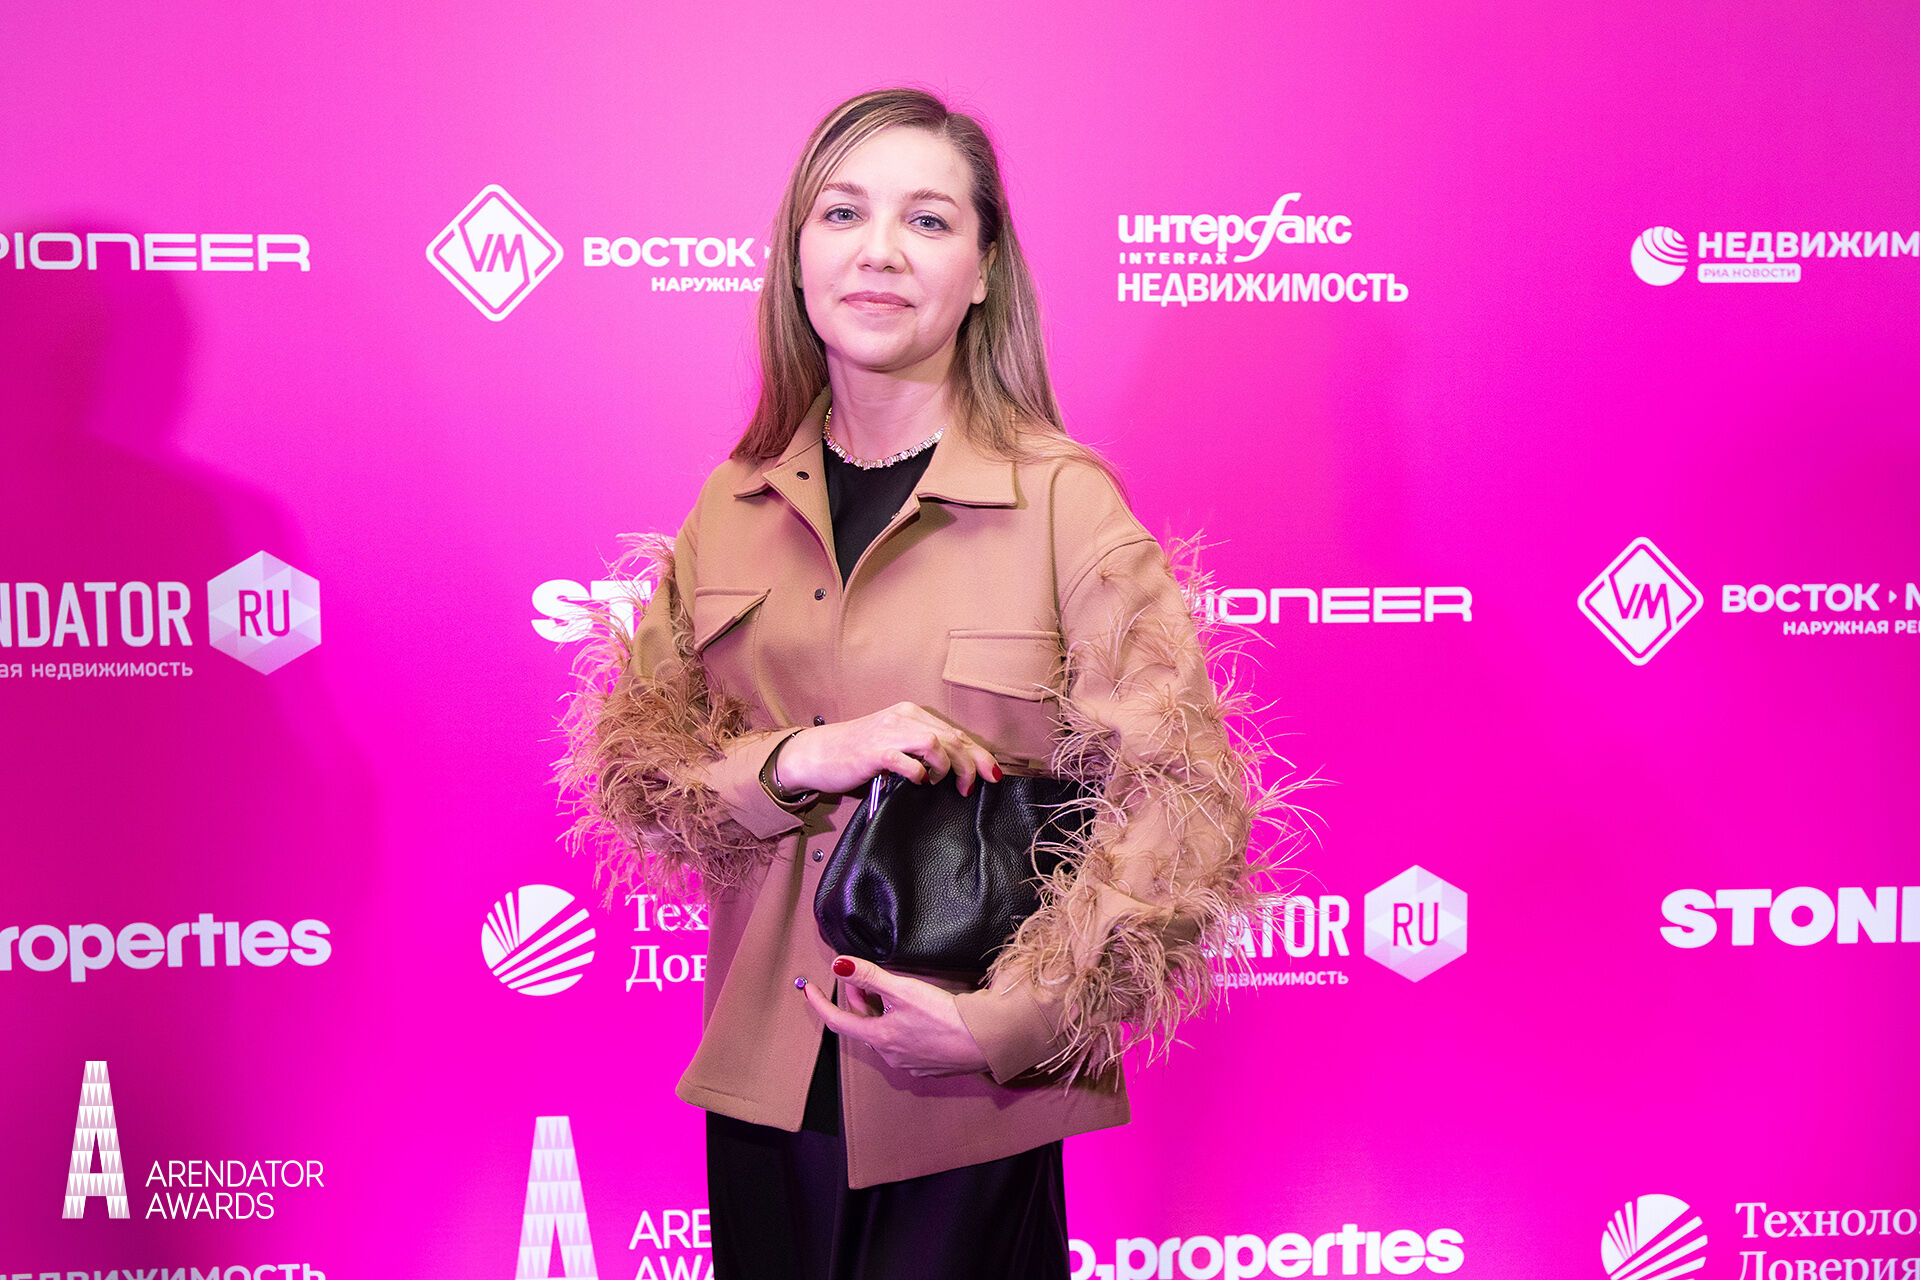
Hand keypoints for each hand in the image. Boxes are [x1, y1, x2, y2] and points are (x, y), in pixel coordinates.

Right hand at [774, 702, 1000, 796]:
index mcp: (910, 713)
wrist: (816, 754)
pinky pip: (907, 760)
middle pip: (952, 738)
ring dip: (947, 768)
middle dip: (971, 764)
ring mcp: (888, 733)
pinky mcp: (874, 751)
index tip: (993, 774)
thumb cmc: (857, 753)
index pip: (955, 732)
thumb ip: (922, 750)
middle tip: (971, 787)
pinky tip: (918, 782)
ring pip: (936, 744)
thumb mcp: (895, 744)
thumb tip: (959, 768)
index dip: (979, 754)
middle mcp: (902, 718)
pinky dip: (919, 773)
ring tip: (942, 784)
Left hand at [797, 956, 990, 1076]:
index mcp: (879, 1037)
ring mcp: (909, 1063)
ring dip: (880, 1013)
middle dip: (858, 1000)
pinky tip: (916, 1015)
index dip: (819, 1003)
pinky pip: (903, 1043)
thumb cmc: (945, 1016)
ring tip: (892, 993)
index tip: (807, 989)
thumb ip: (869, 976)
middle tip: (862, 978)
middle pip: (863, 1024)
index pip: (837, 1021)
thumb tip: (839, 964)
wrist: (985, 1042)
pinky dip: (900, 1026)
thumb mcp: (903, 989)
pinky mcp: (928, 1065)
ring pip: (884, 1034)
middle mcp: (890, 1055)